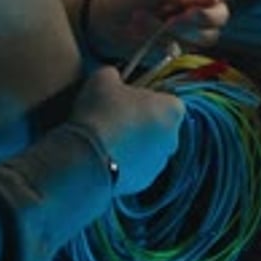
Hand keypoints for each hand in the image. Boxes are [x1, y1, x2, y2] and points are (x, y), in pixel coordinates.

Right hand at [70, 66, 184, 194]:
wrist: (86, 158)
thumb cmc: (101, 111)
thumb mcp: (103, 77)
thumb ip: (116, 75)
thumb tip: (114, 79)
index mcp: (173, 110)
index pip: (167, 99)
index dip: (147, 97)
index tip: (127, 98)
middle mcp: (173, 139)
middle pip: (160, 125)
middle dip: (143, 122)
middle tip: (116, 117)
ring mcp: (159, 165)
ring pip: (149, 149)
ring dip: (134, 144)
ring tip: (107, 139)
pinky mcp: (143, 184)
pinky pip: (137, 168)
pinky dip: (125, 163)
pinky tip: (104, 157)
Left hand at [86, 0, 228, 60]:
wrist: (101, 18)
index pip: (219, 11)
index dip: (210, 15)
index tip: (188, 13)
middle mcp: (191, 21)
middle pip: (211, 33)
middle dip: (188, 27)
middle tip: (167, 20)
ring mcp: (179, 40)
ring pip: (192, 45)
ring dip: (167, 33)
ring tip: (142, 19)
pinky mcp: (166, 55)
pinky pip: (173, 54)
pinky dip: (156, 43)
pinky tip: (139, 33)